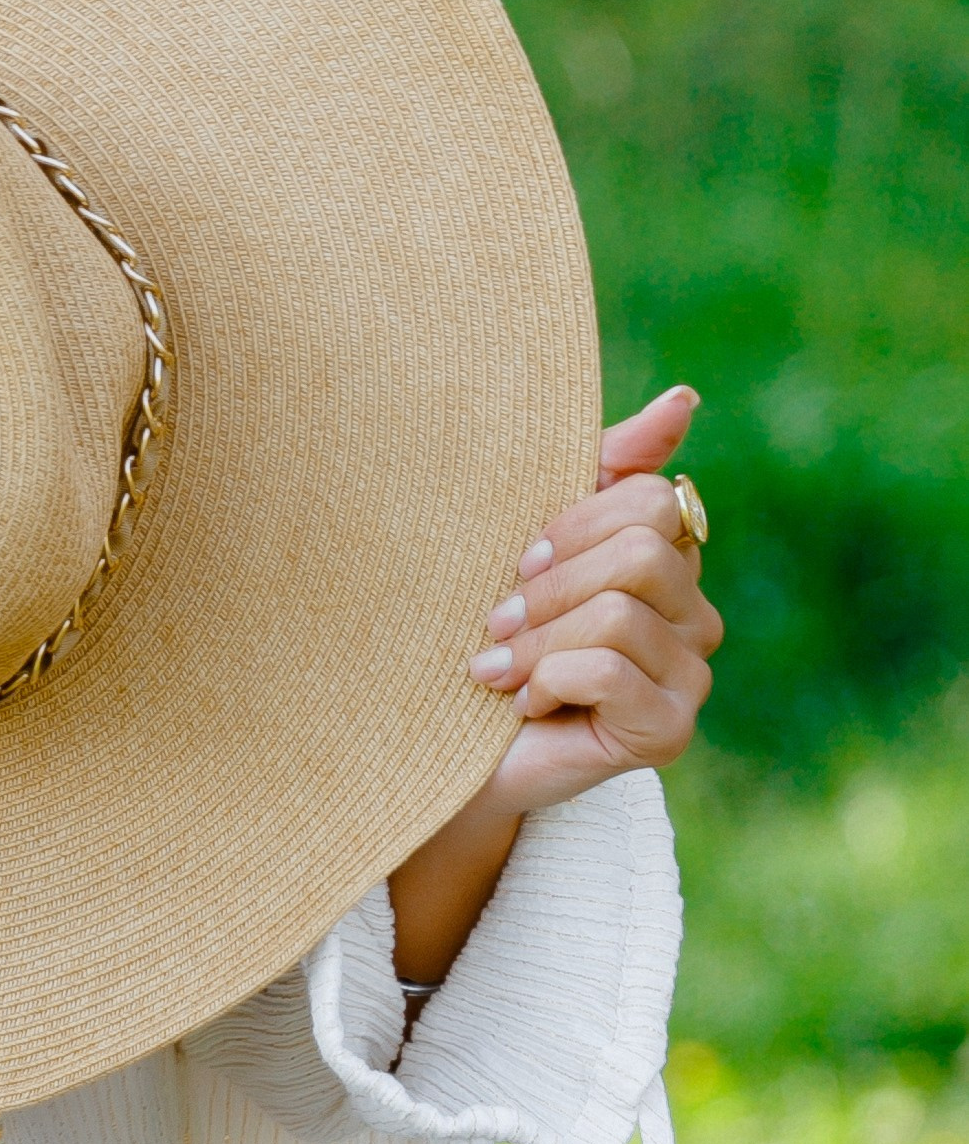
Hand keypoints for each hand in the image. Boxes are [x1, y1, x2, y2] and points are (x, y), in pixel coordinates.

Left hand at [474, 383, 720, 815]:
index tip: (518, 562)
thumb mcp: (535, 530)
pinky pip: (610, 671)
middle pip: (642, 552)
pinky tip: (526, 704)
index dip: (571, 524)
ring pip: (620, 614)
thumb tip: (684, 399)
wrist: (449, 743)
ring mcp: (691, 676)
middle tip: (499, 621)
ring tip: (499, 670)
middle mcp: (695, 614)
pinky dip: (548, 680)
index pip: (651, 498)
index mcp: (669, 557)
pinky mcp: (669, 731)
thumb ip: (608, 463)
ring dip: (536, 640)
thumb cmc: (489, 629)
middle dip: (550, 586)